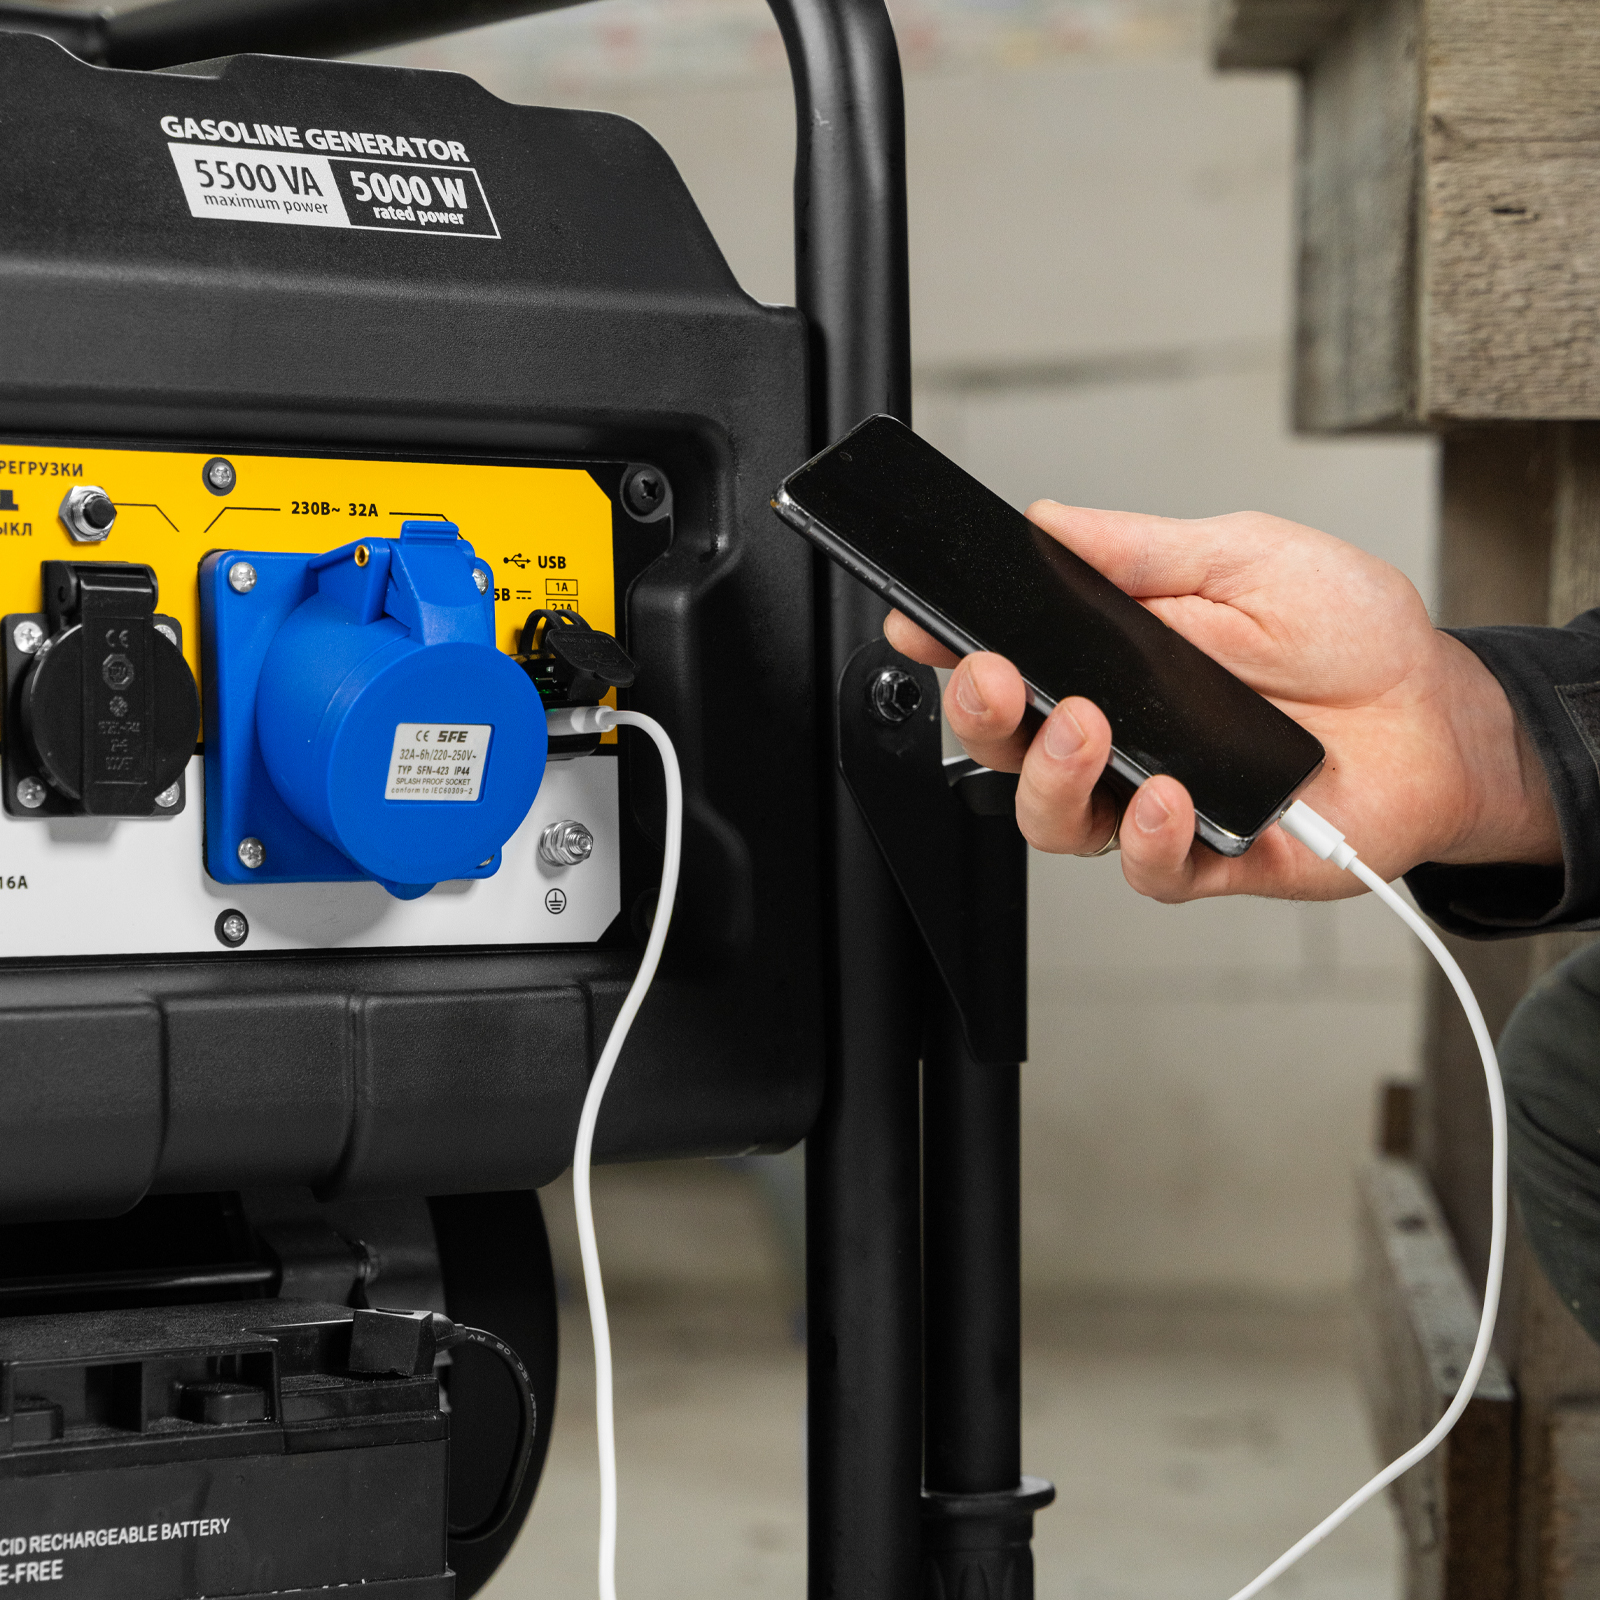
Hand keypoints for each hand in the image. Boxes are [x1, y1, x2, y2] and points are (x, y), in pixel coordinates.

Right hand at [886, 502, 1559, 900]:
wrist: (1439, 712)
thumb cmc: (1350, 634)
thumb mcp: (1244, 557)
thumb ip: (1139, 550)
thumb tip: (1048, 522)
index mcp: (1113, 663)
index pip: (1010, 662)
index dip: (953, 650)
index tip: (921, 625)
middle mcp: (1120, 738)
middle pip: (1008, 749)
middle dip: (983, 716)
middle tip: (1000, 680)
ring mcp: (1157, 800)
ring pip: (1055, 821)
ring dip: (1052, 778)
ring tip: (1089, 732)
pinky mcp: (1211, 857)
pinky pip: (1148, 869)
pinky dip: (1145, 838)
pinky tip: (1166, 795)